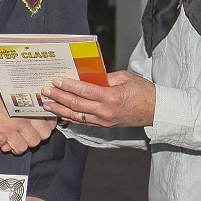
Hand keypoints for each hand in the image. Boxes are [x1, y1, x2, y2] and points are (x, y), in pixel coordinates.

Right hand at [0, 74, 57, 154]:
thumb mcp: (7, 84)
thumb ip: (17, 91)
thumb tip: (20, 92)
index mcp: (30, 99)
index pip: (50, 117)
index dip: (45, 126)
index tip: (40, 127)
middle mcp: (27, 111)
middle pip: (45, 133)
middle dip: (35, 136)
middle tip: (25, 135)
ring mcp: (19, 121)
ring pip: (33, 142)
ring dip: (24, 143)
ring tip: (15, 139)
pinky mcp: (7, 130)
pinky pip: (19, 147)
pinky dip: (13, 147)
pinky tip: (7, 142)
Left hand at [40, 71, 156, 128]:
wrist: (156, 111)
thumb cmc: (143, 92)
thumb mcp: (125, 77)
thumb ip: (105, 77)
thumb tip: (87, 75)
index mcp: (111, 97)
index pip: (84, 91)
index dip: (68, 86)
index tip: (56, 80)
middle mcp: (105, 111)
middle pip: (76, 104)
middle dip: (58, 96)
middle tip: (45, 90)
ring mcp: (104, 121)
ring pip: (76, 116)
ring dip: (60, 110)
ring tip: (47, 104)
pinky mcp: (104, 125)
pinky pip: (83, 122)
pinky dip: (70, 117)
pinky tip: (60, 113)